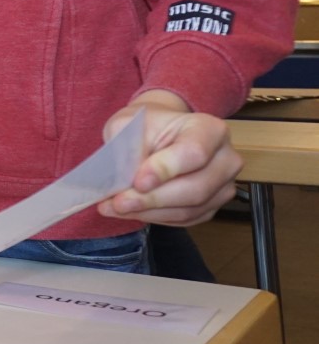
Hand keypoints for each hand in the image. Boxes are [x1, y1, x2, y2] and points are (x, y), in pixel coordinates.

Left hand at [96, 92, 242, 225]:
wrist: (160, 133)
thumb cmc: (146, 126)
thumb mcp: (128, 125)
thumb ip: (128, 148)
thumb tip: (122, 180)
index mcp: (209, 129)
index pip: (194, 153)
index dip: (165, 170)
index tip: (138, 181)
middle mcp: (225, 158)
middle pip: (196, 188)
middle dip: (153, 199)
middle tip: (119, 203)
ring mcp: (223, 185)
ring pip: (191, 209)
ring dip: (151, 212)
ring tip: (118, 208)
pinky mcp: (213, 205)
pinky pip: (187, 219)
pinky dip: (157, 217)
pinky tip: (133, 211)